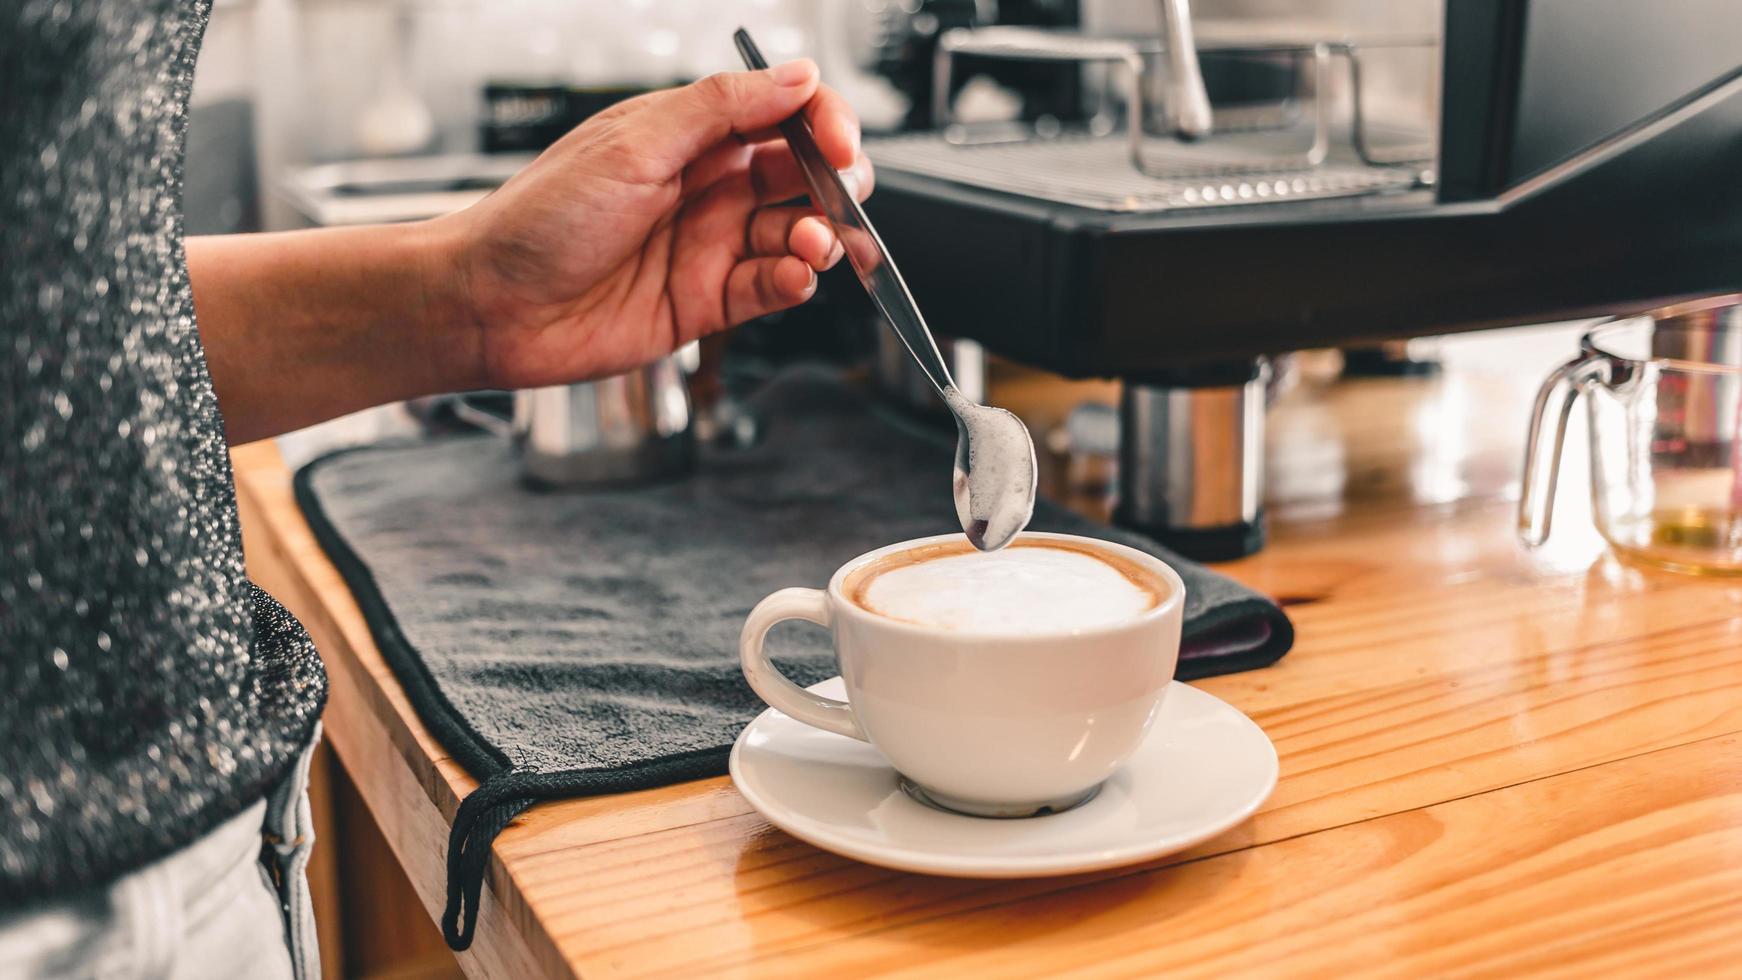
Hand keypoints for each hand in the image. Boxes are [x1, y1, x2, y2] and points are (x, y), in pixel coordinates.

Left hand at [434, 59, 872, 389]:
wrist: (491, 305)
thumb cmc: (539, 220)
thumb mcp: (634, 144)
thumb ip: (722, 108)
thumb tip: (796, 75)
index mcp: (689, 135)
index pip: (781, 113)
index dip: (822, 123)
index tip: (840, 143)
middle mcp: (706, 187)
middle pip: (802, 176)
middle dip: (837, 184)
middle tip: (843, 196)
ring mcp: (709, 246)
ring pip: (796, 234)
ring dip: (819, 237)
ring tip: (810, 243)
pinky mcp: (707, 303)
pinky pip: (772, 288)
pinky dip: (794, 282)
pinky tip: (792, 276)